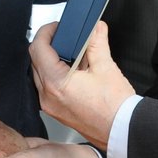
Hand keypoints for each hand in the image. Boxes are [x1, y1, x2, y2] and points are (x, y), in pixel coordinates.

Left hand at [29, 20, 135, 146]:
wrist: (122, 131)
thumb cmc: (115, 107)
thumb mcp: (106, 67)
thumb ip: (97, 43)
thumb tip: (95, 28)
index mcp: (57, 83)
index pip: (38, 49)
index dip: (46, 32)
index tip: (56, 27)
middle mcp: (48, 96)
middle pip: (36, 61)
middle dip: (48, 45)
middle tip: (65, 37)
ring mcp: (51, 106)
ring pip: (40, 75)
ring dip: (51, 61)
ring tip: (72, 55)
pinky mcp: (56, 112)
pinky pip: (47, 88)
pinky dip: (55, 75)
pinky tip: (73, 72)